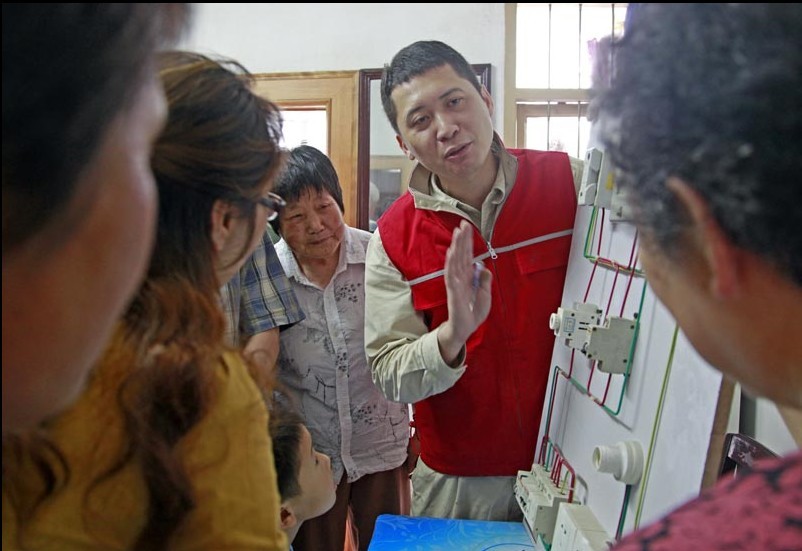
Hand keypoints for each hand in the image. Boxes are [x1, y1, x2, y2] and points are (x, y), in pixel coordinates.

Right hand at [437, 220, 491, 364]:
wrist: (466, 329)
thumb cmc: (473, 313)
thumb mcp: (485, 295)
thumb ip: (485, 281)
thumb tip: (484, 268)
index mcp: (468, 277)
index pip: (467, 255)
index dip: (467, 242)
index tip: (467, 227)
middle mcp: (461, 277)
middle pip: (461, 254)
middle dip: (462, 239)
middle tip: (462, 223)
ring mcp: (456, 283)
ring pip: (455, 260)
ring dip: (456, 246)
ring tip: (457, 232)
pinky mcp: (453, 291)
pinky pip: (451, 274)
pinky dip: (451, 263)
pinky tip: (451, 252)